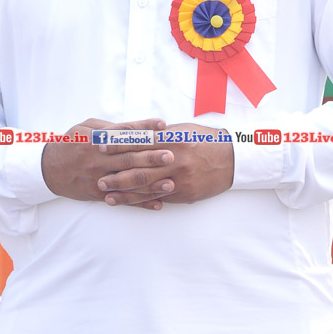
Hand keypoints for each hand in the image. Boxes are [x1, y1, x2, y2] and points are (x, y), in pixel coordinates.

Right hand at [41, 117, 174, 209]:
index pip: (124, 133)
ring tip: (171, 183)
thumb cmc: (71, 144)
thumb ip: (109, 128)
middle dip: (151, 157)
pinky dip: (140, 203)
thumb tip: (135, 127)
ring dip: (151, 184)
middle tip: (171, 155)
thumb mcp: (85, 128)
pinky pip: (123, 200)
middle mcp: (98, 159)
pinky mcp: (99, 195)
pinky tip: (158, 204)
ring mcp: (99, 179)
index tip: (163, 125)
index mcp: (96, 140)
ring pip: (128, 182)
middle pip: (128, 158)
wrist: (48, 169)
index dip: (144, 128)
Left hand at [96, 121, 233, 206]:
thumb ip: (159, 134)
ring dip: (125, 192)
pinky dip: (143, 201)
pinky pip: (160, 197)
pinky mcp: (185, 193)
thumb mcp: (182, 131)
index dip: (118, 145)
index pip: (139, 142)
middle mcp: (176, 159)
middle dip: (117, 174)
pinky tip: (130, 202)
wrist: (233, 158)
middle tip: (99, 178)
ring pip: (148, 187)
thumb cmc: (205, 140)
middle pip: (140, 168)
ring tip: (108, 194)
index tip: (101, 146)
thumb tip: (134, 134)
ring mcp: (181, 178)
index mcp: (173, 139)